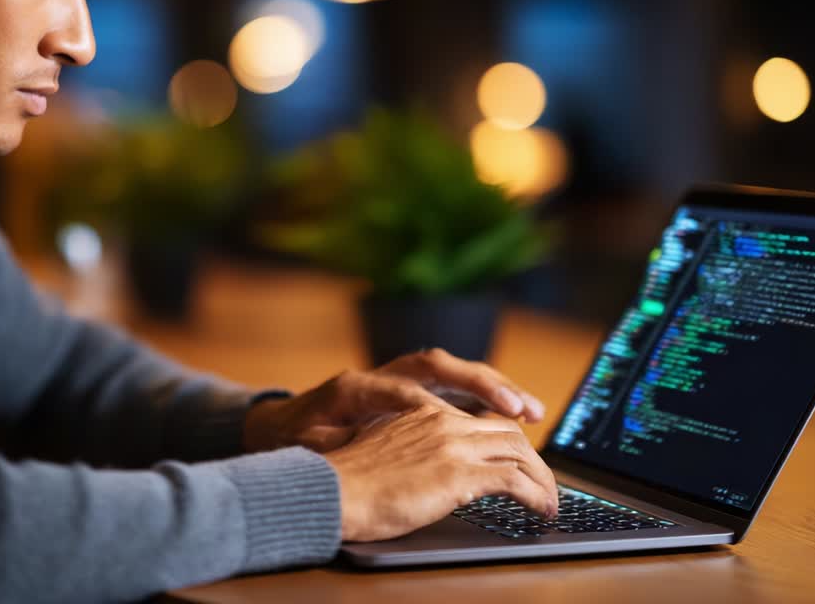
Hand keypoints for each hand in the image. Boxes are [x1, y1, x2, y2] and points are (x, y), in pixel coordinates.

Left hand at [242, 347, 545, 453]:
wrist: (283, 425)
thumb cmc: (297, 438)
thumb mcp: (308, 447)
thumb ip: (332, 446)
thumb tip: (348, 446)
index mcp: (357, 386)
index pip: (399, 388)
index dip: (432, 402)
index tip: (459, 422)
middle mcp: (387, 375)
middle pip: (440, 367)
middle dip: (481, 384)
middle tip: (517, 408)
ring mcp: (405, 381)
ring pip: (457, 374)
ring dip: (495, 389)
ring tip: (531, 411)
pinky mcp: (418, 394)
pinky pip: (460, 389)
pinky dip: (488, 400)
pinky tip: (518, 416)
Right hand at [324, 404, 558, 540]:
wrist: (333, 491)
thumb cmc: (347, 482)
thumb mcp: (382, 451)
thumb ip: (410, 449)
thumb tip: (425, 469)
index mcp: (423, 413)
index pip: (480, 418)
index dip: (508, 437)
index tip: (522, 457)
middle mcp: (443, 422)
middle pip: (507, 431)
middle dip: (533, 458)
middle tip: (545, 483)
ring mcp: (454, 446)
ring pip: (519, 451)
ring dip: (541, 478)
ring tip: (550, 501)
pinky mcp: (460, 474)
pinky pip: (515, 480)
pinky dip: (536, 495)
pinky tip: (542, 510)